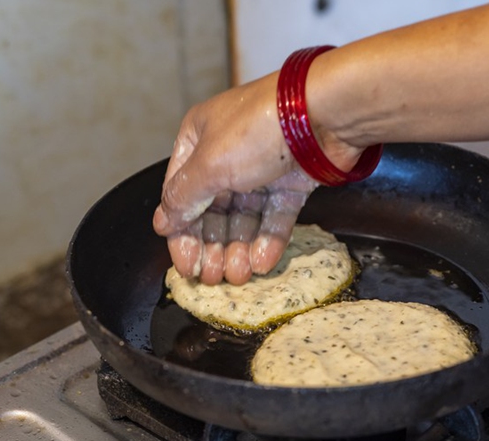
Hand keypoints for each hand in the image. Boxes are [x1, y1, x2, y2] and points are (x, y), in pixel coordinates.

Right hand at [153, 74, 316, 284]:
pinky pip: (275, 215)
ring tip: (238, 276)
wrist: (325, 113)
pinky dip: (268, 239)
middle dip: (213, 245)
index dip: (182, 232)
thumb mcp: (210, 164)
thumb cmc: (259, 129)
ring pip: (245, 216)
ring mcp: (262, 166)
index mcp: (199, 139)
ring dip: (239, 247)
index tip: (186, 264)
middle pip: (214, 209)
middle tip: (213, 277)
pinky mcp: (293, 180)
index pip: (182, 193)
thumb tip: (162, 222)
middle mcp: (228, 152)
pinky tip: (262, 262)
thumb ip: (184, 197)